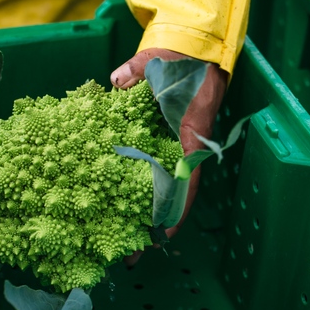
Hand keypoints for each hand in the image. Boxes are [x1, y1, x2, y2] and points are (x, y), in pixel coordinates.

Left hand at [111, 47, 228, 262]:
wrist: (193, 52)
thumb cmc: (180, 60)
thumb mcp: (160, 60)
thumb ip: (139, 70)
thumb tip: (116, 82)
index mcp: (189, 135)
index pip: (186, 179)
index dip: (175, 209)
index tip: (161, 235)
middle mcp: (183, 150)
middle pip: (172, 197)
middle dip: (152, 228)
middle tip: (130, 257)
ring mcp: (172, 151)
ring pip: (161, 191)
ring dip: (143, 218)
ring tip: (121, 247)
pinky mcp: (160, 147)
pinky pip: (150, 177)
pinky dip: (136, 198)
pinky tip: (115, 213)